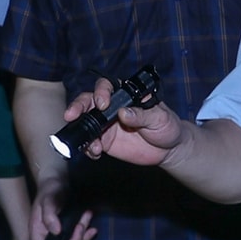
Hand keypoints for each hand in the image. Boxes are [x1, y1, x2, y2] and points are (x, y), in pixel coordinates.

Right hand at [27, 179, 96, 239]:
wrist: (57, 181)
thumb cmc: (49, 190)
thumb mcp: (48, 200)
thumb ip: (49, 215)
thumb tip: (56, 231)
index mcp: (38, 229)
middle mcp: (47, 233)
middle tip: (81, 225)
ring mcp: (59, 232)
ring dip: (82, 233)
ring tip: (87, 216)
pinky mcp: (68, 228)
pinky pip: (78, 236)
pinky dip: (86, 233)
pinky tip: (93, 228)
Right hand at [64, 78, 188, 166]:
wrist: (169, 149)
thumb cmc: (167, 126)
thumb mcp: (160, 118)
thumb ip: (142, 115)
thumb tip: (124, 113)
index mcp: (124, 96)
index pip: (106, 87)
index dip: (101, 92)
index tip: (102, 104)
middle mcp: (111, 108)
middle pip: (87, 102)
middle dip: (77, 107)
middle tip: (71, 115)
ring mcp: (105, 124)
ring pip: (84, 123)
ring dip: (81, 132)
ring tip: (93, 145)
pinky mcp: (104, 141)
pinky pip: (89, 142)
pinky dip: (88, 148)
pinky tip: (95, 153)